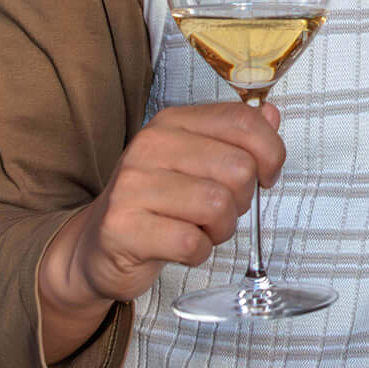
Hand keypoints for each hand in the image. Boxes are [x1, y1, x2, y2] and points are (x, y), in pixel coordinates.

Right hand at [37, 101, 284, 363]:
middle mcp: (149, 146)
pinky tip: (181, 247)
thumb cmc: (157, 203)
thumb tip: (272, 115)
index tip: (266, 176)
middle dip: (242, 199)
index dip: (270, 152)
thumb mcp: (195, 163)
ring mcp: (133, 186)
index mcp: (172, 122)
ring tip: (200, 230)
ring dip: (221, 229)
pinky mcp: (123, 228)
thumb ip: (235, 138)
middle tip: (220, 211)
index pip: (242, 121)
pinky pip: (192, 243)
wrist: (96, 247)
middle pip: (238, 167)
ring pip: (218, 205)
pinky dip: (199, 253)